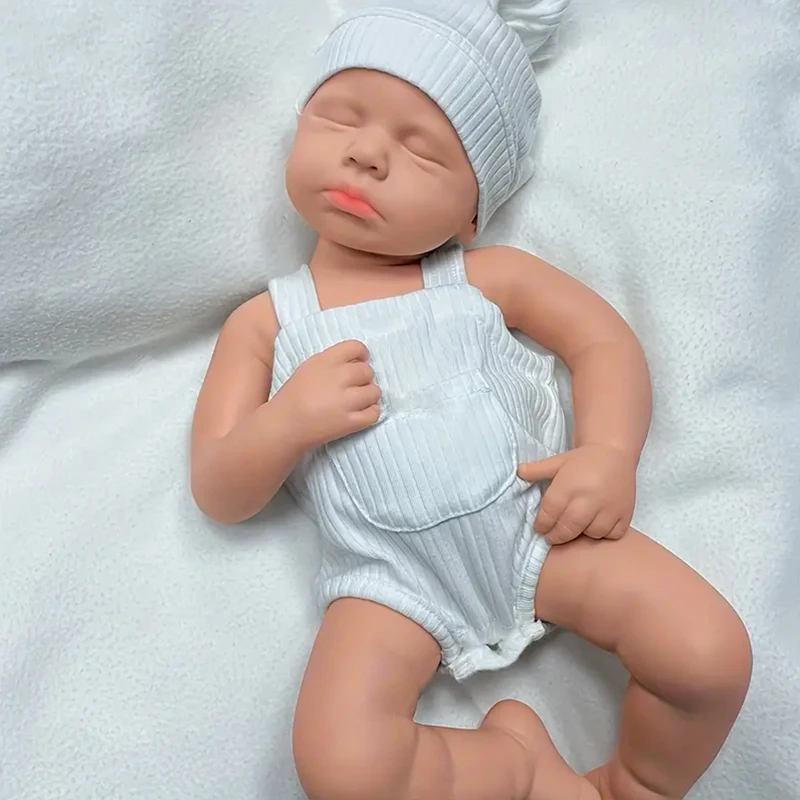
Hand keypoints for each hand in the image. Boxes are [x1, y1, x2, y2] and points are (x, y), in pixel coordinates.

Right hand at [274, 339, 381, 448]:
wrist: (284, 426)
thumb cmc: (293, 397)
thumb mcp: (308, 368)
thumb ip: (331, 363)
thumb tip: (356, 362)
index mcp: (324, 361)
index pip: (356, 347)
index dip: (363, 354)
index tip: (361, 362)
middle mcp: (337, 378)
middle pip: (367, 371)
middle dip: (365, 378)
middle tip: (356, 386)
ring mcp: (345, 401)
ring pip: (375, 392)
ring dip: (370, 396)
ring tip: (360, 401)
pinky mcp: (350, 422)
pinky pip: (374, 413)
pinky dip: (372, 413)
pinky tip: (362, 413)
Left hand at [517, 444, 636, 544]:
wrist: (614, 452)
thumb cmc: (583, 460)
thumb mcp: (558, 462)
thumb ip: (537, 470)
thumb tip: (518, 472)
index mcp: (569, 485)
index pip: (550, 513)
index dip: (542, 524)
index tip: (539, 529)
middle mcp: (589, 498)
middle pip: (568, 528)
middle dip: (556, 536)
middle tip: (551, 537)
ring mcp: (609, 507)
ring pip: (591, 534)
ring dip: (582, 534)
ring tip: (575, 529)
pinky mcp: (625, 513)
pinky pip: (613, 534)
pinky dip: (604, 534)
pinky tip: (597, 526)